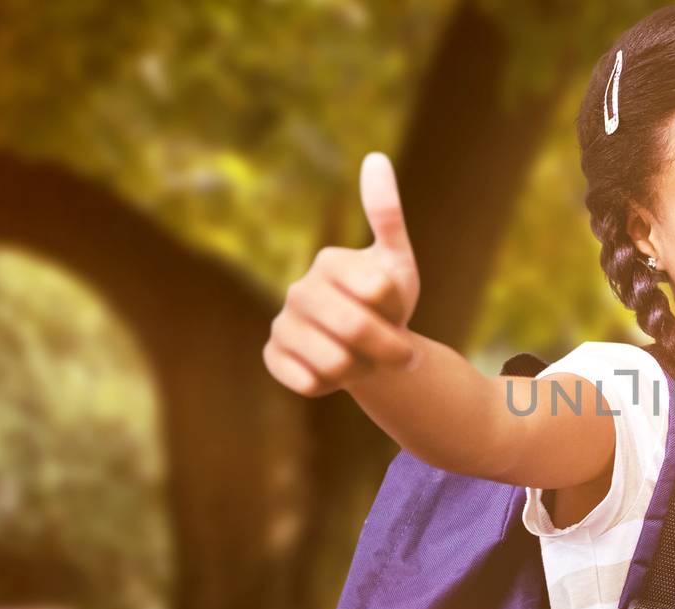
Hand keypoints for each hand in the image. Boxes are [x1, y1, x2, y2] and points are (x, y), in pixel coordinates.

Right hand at [264, 152, 422, 396]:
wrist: (370, 350)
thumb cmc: (386, 305)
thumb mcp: (397, 260)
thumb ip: (386, 214)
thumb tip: (375, 157)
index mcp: (329, 260)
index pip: (379, 290)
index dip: (397, 309)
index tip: (397, 309)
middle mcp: (298, 288)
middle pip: (357, 328)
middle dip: (390, 349)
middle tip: (402, 354)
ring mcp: (282, 323)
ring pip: (334, 361)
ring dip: (363, 369)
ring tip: (365, 359)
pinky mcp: (272, 357)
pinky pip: (308, 381)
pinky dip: (333, 385)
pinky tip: (335, 372)